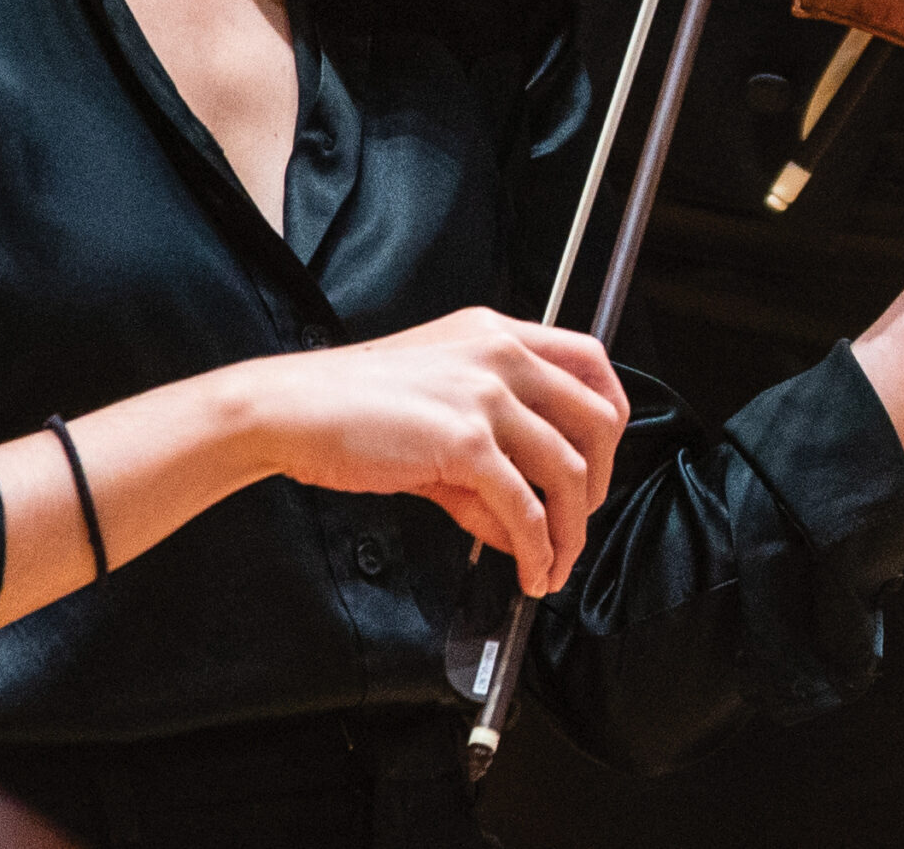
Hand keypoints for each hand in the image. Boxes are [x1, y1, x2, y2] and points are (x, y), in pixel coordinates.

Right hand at [258, 308, 628, 598]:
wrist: (293, 408)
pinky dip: (537, 549)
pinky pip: (524, 506)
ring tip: (554, 567)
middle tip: (580, 524)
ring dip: (571, 532)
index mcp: (496, 333)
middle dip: (598, 483)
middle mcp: (501, 354)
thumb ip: (488, 454)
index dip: (610, 417)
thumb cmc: (354, 405)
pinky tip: (530, 570)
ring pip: (568, 470)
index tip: (601, 463)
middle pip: (596, 418)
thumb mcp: (436, 406)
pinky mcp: (464, 441)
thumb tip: (523, 521)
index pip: (590, 360)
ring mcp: (486, 394)